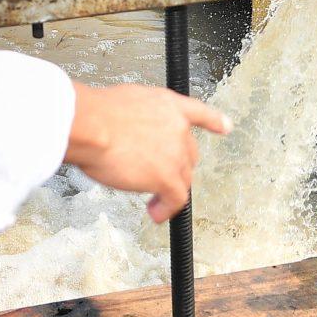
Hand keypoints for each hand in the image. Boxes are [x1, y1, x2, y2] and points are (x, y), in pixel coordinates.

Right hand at [66, 82, 230, 222]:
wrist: (91, 125)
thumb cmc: (95, 114)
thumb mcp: (122, 103)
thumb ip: (137, 118)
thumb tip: (126, 133)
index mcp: (167, 105)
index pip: (199, 113)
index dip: (214, 121)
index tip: (225, 127)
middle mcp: (177, 128)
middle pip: (188, 154)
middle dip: (174, 166)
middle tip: (155, 176)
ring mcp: (175, 154)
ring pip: (182, 178)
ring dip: (169, 191)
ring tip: (153, 201)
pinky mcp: (167, 177)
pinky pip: (176, 199)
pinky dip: (166, 209)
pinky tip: (157, 213)